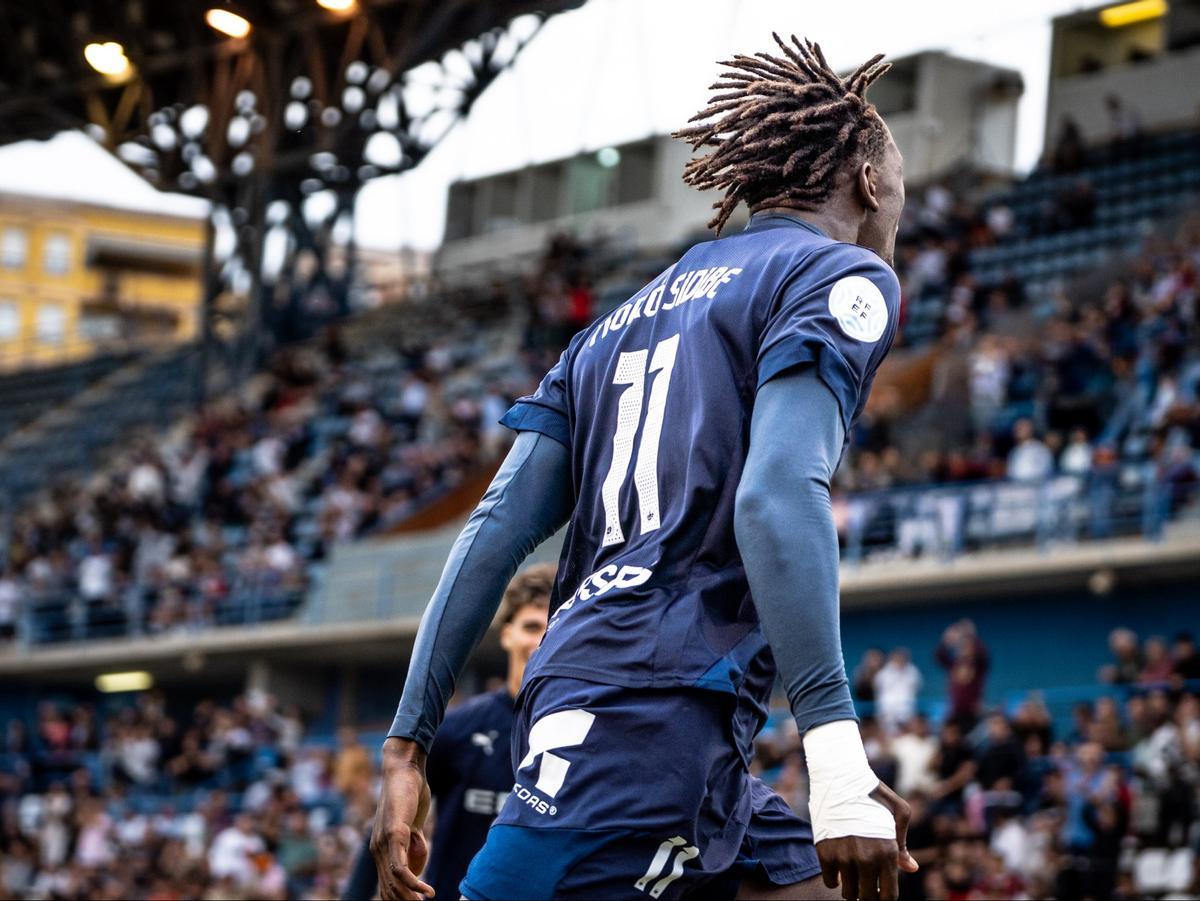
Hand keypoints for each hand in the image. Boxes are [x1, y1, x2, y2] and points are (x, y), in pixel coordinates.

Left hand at [371, 738, 433, 899]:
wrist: (405, 768)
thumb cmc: (410, 794)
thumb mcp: (413, 826)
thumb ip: (414, 846)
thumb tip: (416, 870)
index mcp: (381, 848)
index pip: (386, 884)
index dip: (400, 898)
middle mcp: (377, 849)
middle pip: (387, 888)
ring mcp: (383, 842)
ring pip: (393, 882)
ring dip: (409, 897)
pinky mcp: (393, 834)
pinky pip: (400, 868)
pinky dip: (414, 883)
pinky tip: (426, 890)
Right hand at [816, 783, 917, 900]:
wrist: (840, 777)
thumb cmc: (874, 793)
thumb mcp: (898, 813)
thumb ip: (903, 844)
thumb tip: (912, 868)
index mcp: (887, 851)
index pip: (889, 895)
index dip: (885, 897)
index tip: (880, 890)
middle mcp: (866, 858)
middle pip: (867, 898)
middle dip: (868, 894)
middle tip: (865, 884)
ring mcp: (844, 857)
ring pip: (848, 894)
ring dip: (851, 888)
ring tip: (852, 876)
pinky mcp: (825, 853)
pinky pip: (830, 881)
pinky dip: (834, 878)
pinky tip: (838, 867)